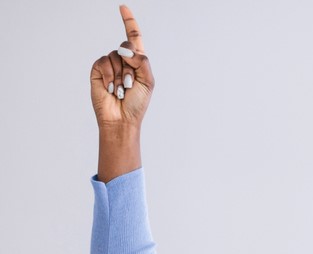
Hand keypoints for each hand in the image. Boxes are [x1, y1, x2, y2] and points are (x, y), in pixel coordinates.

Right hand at [90, 5, 153, 130]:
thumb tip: (123, 49)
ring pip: (115, 56)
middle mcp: (123, 59)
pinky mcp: (97, 69)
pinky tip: (110, 88)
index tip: (122, 7)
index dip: (128, 21)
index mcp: (138, 60)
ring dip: (120, 75)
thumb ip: (142, 61)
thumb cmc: (137, 102)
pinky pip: (103, 62)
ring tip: (120, 90)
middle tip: (130, 84)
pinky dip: (109, 75)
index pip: (134, 36)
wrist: (121, 118)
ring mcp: (110, 64)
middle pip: (126, 45)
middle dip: (130, 65)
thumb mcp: (148, 81)